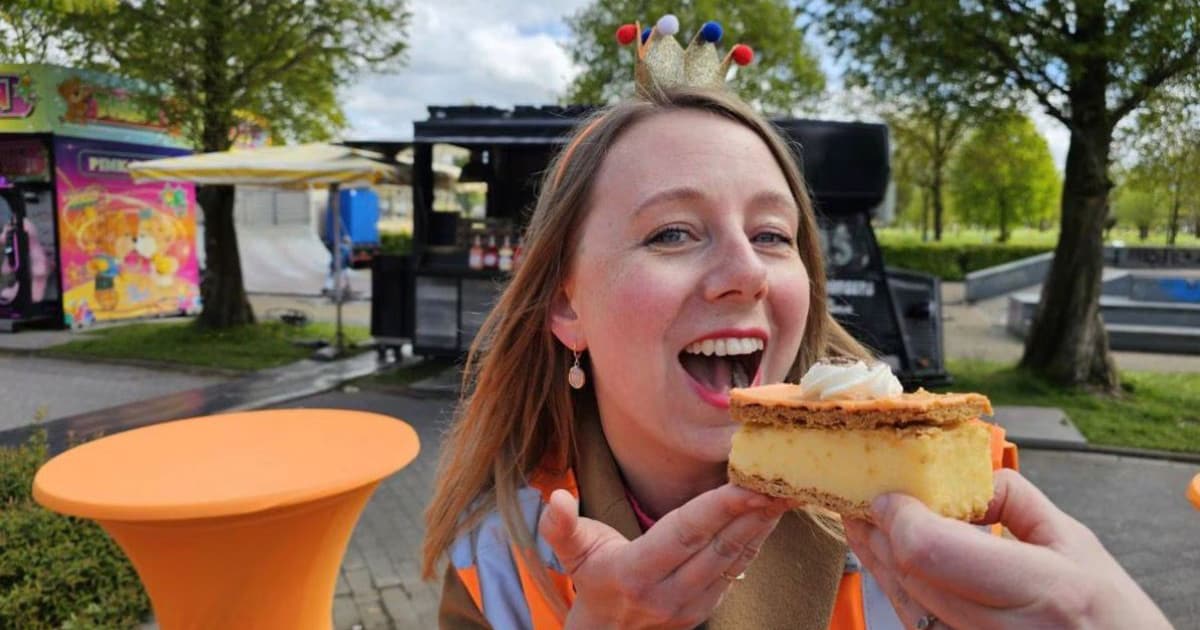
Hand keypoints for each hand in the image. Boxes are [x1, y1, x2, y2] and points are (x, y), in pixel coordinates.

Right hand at [538, 484, 788, 628]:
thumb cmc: (591, 584)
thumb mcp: (572, 554)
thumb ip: (561, 527)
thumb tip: (554, 497)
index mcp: (635, 573)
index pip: (684, 534)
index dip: (718, 508)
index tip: (748, 484)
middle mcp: (667, 593)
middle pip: (719, 546)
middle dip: (754, 512)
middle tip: (783, 480)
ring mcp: (691, 605)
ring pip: (734, 559)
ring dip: (762, 526)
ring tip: (786, 493)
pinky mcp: (706, 608)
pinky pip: (737, 570)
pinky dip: (755, 542)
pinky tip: (769, 518)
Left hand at [843, 470, 1171, 629]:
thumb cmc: (1112, 616)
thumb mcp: (1076, 544)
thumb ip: (1012, 500)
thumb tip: (958, 475)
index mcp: (1043, 590)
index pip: (931, 549)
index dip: (899, 516)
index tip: (888, 492)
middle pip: (909, 573)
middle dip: (878, 530)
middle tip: (861, 497)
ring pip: (902, 601)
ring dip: (878, 557)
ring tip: (865, 522)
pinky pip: (915, 620)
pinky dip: (898, 586)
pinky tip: (890, 560)